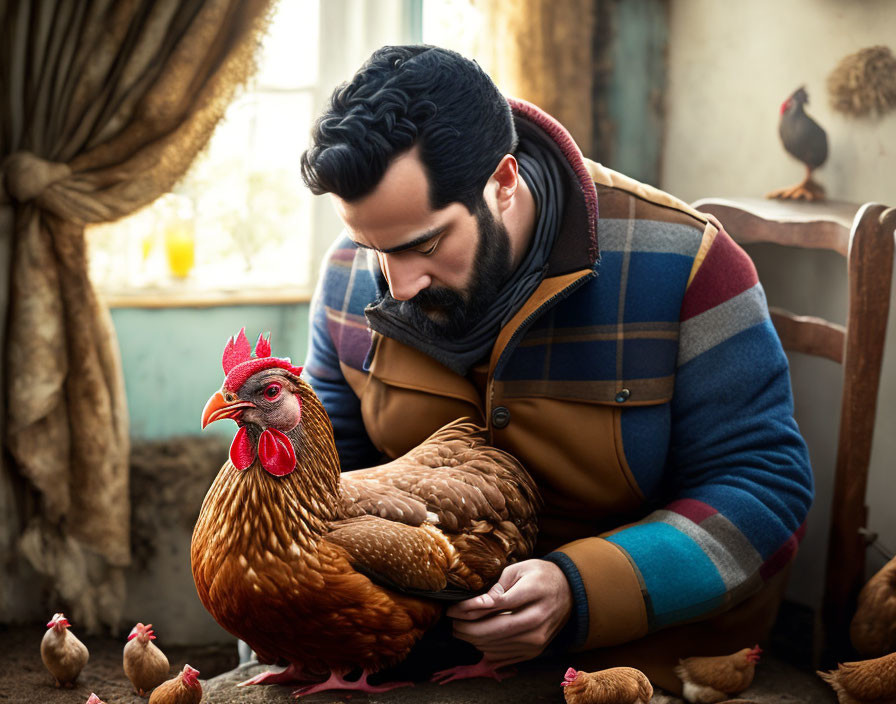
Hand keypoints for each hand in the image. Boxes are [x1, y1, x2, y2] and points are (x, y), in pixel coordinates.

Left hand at [446, 559, 572, 667]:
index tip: (453, 608)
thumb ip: (497, 586)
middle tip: (452, 622)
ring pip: (495, 646)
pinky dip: (485, 649)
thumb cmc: (540, 576)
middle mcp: (537, 619)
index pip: (495, 604)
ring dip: (473, 640)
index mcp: (534, 593)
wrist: (569, 593)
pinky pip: (503, 656)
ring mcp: (537, 639)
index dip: (469, 609)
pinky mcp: (534, 651)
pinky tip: (477, 639)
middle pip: (493, 630)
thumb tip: (475, 603)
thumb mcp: (519, 569)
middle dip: (466, 628)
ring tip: (461, 629)